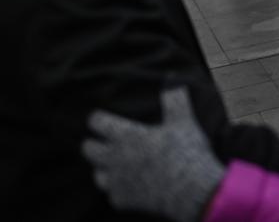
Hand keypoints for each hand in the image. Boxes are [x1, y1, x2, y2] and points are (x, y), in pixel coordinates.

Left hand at [82, 88, 223, 221]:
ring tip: (114, 165)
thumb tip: (173, 79)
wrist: (191, 189)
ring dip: (103, 169)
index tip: (99, 117)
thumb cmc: (185, 152)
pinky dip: (119, 191)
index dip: (97, 118)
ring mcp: (117, 181)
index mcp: (126, 135)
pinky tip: (129, 187)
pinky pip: (113, 195)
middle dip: (93, 143)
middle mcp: (115, 158)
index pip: (97, 122)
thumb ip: (174, 100)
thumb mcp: (183, 121)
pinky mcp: (123, 200)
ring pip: (97, 174)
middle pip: (88, 149)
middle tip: (102, 141)